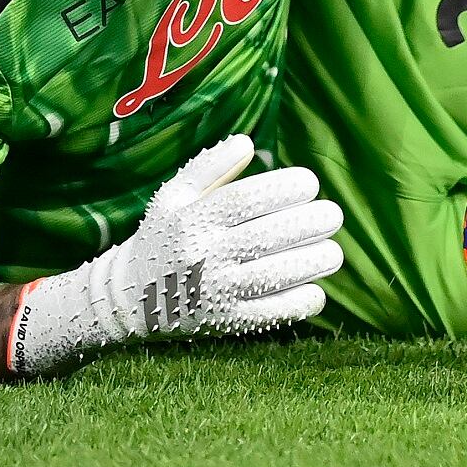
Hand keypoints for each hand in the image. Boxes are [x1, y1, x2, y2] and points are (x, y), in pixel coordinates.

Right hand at [7, 134, 343, 373]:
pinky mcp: (226, 323)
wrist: (133, 298)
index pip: (245, 200)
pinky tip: (315, 288)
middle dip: (311, 223)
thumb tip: (247, 143)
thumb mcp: (174, 196)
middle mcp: (204, 255)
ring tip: (332, 251)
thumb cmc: (165, 236)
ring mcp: (216, 292)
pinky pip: (272, 313)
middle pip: (267, 236)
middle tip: (332, 215)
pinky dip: (301, 301)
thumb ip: (210, 167)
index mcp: (192, 220)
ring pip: (275, 275)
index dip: (284, 188)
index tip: (310, 183)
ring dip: (314, 262)